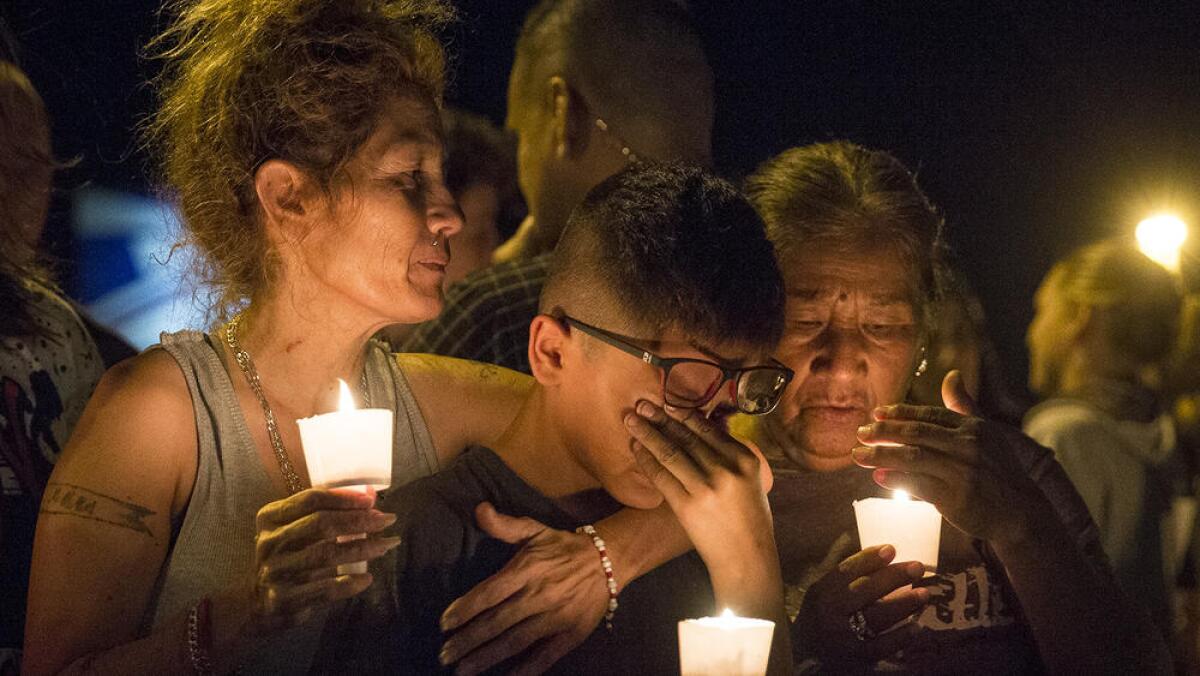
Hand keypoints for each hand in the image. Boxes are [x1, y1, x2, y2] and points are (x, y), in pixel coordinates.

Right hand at [250, 487, 399, 631]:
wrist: (256, 602)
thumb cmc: (287, 557)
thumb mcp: (295, 529)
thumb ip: (328, 512)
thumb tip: (370, 495)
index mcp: (271, 518)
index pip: (310, 500)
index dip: (343, 498)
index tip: (371, 500)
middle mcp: (270, 543)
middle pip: (321, 524)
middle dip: (359, 520)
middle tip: (387, 520)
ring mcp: (276, 572)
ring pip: (326, 555)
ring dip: (363, 549)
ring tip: (387, 544)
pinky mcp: (284, 599)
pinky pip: (325, 589)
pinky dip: (350, 583)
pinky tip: (367, 578)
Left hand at [438, 503, 604, 675]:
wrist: (609, 560)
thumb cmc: (564, 547)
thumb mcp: (534, 529)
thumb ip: (504, 525)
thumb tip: (478, 509)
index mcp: (527, 569)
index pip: (489, 592)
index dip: (464, 609)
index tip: (444, 623)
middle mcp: (538, 595)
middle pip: (496, 622)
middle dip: (467, 640)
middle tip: (444, 655)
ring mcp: (555, 617)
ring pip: (515, 642)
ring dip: (486, 658)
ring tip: (463, 671)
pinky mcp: (571, 634)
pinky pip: (544, 657)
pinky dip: (525, 670)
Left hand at [624, 401, 773, 573]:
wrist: (747, 558)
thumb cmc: (750, 520)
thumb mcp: (752, 481)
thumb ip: (732, 457)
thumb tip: (706, 430)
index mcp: (745, 459)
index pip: (709, 430)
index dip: (684, 414)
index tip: (668, 402)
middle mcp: (726, 469)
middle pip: (686, 437)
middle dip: (661, 418)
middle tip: (642, 403)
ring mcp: (706, 487)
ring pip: (670, 452)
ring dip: (647, 433)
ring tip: (631, 419)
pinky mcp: (687, 506)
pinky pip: (661, 476)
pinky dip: (646, 459)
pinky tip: (635, 448)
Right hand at [795, 545, 929, 667]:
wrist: (806, 653)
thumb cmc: (821, 615)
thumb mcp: (823, 592)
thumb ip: (847, 577)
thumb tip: (884, 557)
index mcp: (822, 592)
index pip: (845, 571)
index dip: (868, 559)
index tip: (891, 549)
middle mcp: (830, 613)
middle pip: (864, 590)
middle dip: (893, 577)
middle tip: (917, 567)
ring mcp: (844, 635)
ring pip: (876, 616)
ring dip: (904, 604)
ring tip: (924, 593)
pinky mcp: (856, 656)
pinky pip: (882, 645)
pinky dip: (901, 637)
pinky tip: (917, 627)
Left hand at [852, 370, 1051, 545]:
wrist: (1020, 512)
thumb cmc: (999, 471)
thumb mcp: (987, 433)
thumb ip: (964, 406)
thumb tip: (951, 375)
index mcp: (972, 427)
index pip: (929, 415)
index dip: (900, 413)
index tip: (876, 414)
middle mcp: (967, 445)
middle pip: (915, 433)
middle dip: (883, 432)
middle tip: (861, 433)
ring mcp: (961, 471)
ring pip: (912, 457)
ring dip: (880, 455)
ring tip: (858, 455)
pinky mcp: (956, 496)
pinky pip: (918, 484)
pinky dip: (895, 479)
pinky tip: (877, 476)